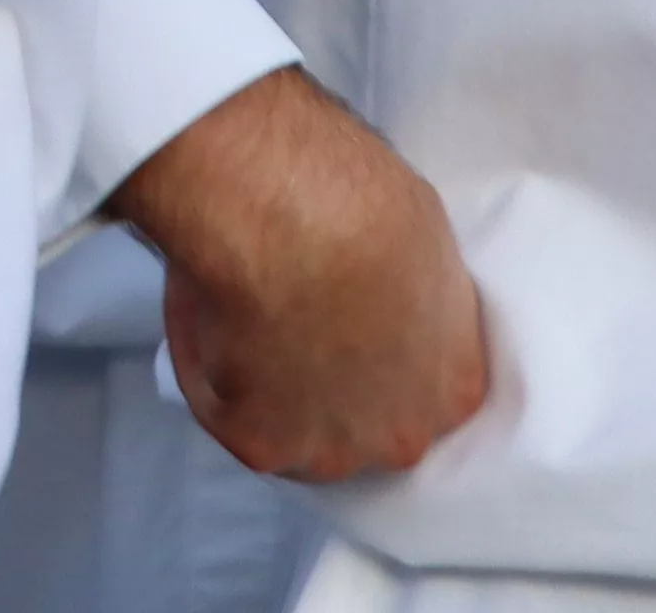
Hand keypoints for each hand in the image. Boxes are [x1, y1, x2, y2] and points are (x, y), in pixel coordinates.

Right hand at [107, 65, 490, 483]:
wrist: (284, 215)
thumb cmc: (361, 204)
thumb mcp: (425, 235)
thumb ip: (415, 291)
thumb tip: (383, 288)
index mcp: (453, 388)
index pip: (431, 391)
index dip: (391, 356)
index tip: (359, 322)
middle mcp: (400, 436)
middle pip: (370, 427)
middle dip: (340, 389)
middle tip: (300, 321)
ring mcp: (330, 451)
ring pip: (298, 433)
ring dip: (275, 393)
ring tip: (243, 320)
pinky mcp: (260, 448)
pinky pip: (228, 415)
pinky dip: (210, 374)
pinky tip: (203, 317)